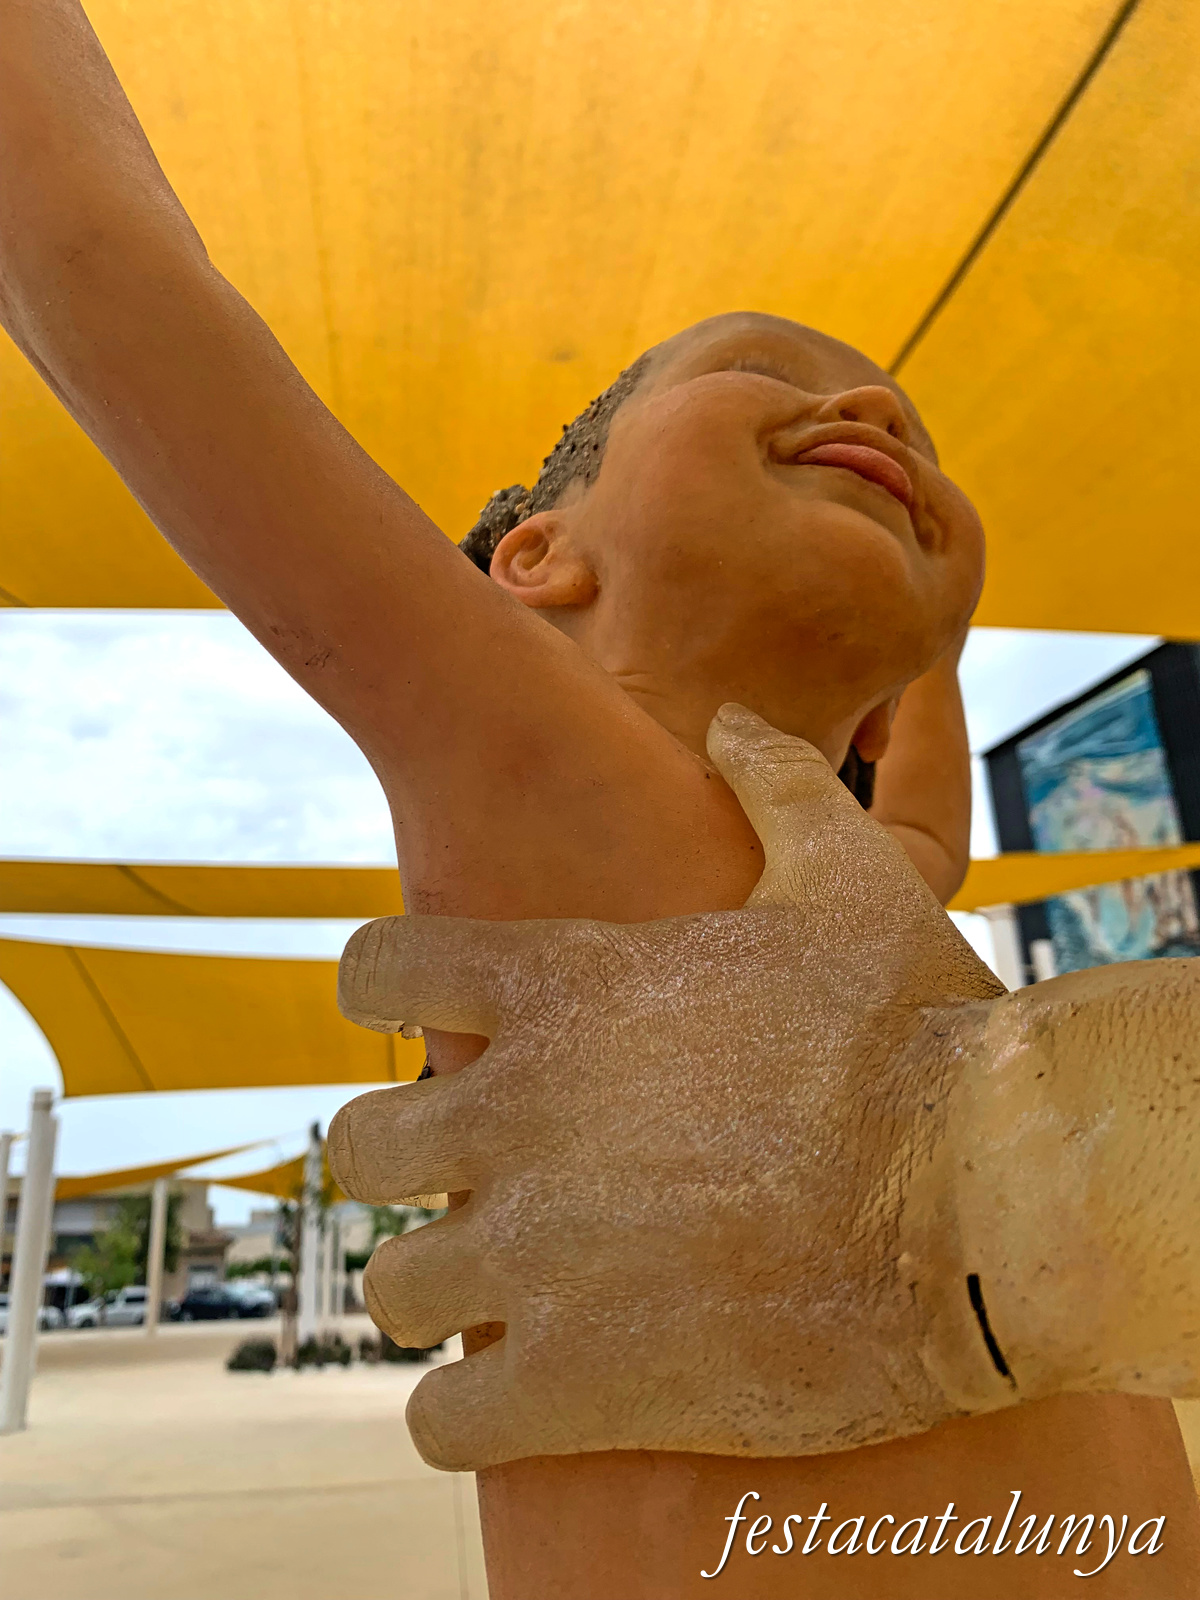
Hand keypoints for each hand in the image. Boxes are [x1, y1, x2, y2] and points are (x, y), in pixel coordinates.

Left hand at [328, 705, 1012, 1469]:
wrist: (985, 1194)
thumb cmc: (918, 1030)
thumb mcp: (853, 878)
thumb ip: (779, 788)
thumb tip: (740, 720)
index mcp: (561, 992)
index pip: (375, 972)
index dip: (386, 994)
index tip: (422, 1023)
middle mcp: (517, 1113)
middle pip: (355, 1147)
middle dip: (401, 1164)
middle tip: (474, 1176)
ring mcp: (536, 1253)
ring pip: (395, 1287)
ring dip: (443, 1289)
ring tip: (514, 1293)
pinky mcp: (577, 1382)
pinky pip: (447, 1424)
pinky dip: (472, 1418)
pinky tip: (532, 1396)